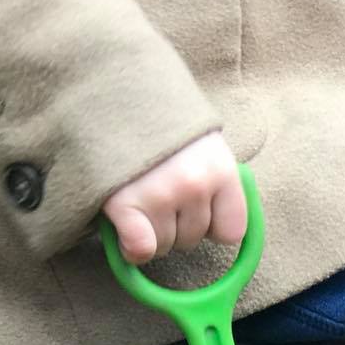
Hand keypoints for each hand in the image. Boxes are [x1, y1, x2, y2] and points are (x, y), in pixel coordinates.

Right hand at [103, 132, 244, 263]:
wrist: (113, 95)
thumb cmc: (161, 124)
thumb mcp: (204, 144)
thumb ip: (216, 182)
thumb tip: (221, 232)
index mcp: (221, 170)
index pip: (231, 232)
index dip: (211, 227)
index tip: (196, 211)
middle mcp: (194, 185)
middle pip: (191, 240)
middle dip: (175, 226)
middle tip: (157, 194)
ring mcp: (160, 195)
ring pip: (163, 247)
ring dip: (150, 233)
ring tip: (138, 199)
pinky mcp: (125, 203)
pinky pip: (140, 248)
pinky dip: (132, 249)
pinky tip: (125, 233)